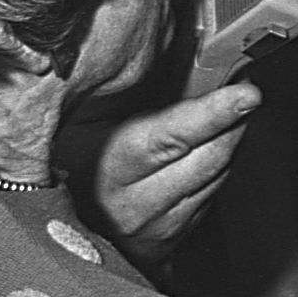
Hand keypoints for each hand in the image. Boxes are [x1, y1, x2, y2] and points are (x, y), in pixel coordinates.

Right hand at [69, 81, 259, 275]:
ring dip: (229, 145)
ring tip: (228, 116)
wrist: (50, 235)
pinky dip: (215, 171)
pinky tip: (207, 150)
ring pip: (216, 179)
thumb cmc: (66, 163)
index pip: (172, 137)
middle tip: (245, 91)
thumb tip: (170, 51)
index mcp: (110, 169)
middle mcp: (136, 206)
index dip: (214, 113)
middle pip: (208, 159)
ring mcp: (157, 231)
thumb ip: (123, 94)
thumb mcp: (80, 122)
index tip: (247, 93)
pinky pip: (209, 199)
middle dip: (234, 122)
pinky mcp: (171, 245)